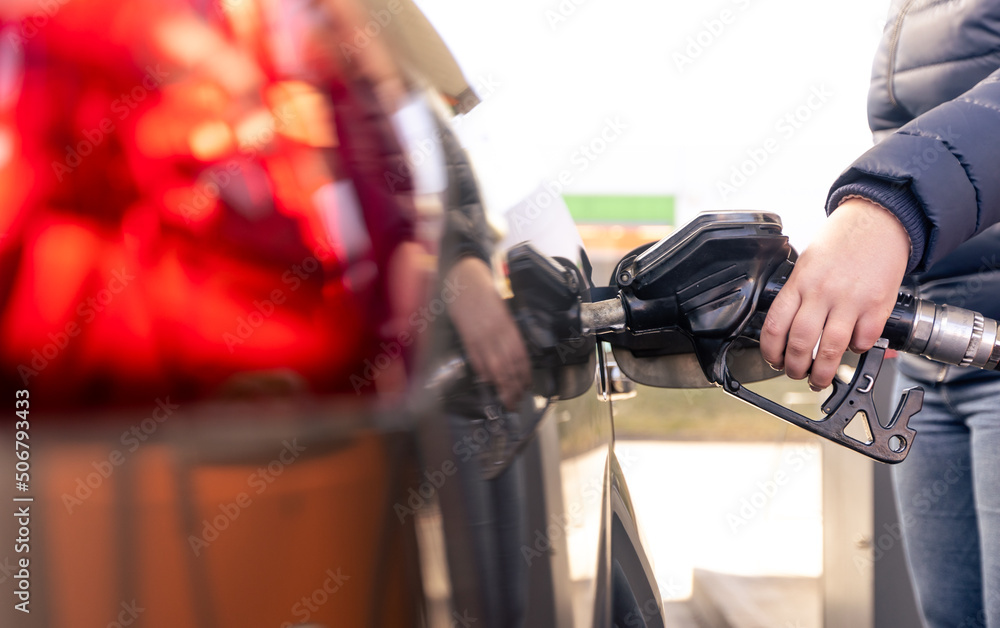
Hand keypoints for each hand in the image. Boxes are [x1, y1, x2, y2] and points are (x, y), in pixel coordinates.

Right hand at [446, 257, 531, 409]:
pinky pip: (476, 360)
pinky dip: (483, 374)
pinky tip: (489, 383)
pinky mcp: (466, 339)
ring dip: (501, 386)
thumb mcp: (503, 310)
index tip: (527, 386)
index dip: (524, 374)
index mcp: (507, 325)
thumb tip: (516, 356)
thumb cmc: (485, 294)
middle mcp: (495, 333)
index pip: (520, 355)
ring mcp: (479, 337)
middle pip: (508, 366)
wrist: (463, 281)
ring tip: (506, 399)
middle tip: (516, 401)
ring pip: (493, 367)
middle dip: (513, 387)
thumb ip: (509, 331)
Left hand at [759, 198, 910, 389]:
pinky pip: (863, 340)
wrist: (879, 220)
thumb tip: (787, 327)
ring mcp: (850, 300)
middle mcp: (822, 292)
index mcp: (800, 282)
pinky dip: (857, 350)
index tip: (774, 361)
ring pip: (831, 349)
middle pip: (801, 343)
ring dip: (824, 371)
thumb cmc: (842, 240)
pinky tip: (852, 348)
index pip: (774, 325)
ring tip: (821, 378)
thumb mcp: (807, 262)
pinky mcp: (877, 305)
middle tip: (797, 374)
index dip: (770, 351)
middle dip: (795, 368)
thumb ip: (798, 292)